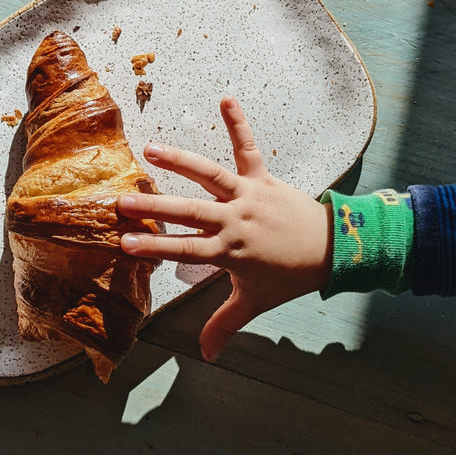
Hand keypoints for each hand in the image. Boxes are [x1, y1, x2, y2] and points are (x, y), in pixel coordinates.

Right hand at [118, 97, 332, 361]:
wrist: (333, 251)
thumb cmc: (289, 277)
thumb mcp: (254, 302)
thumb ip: (224, 324)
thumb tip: (205, 356)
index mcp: (229, 251)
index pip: (184, 251)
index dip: (155, 247)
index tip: (125, 244)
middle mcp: (234, 220)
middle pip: (190, 213)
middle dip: (155, 208)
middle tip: (122, 201)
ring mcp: (248, 196)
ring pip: (210, 176)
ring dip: (181, 161)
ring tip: (152, 149)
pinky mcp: (263, 179)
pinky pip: (249, 148)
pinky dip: (239, 123)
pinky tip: (226, 98)